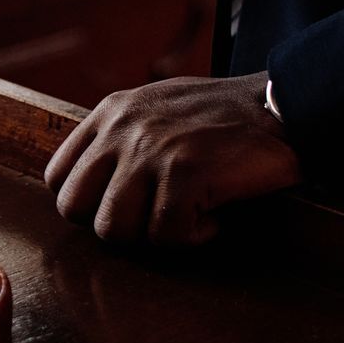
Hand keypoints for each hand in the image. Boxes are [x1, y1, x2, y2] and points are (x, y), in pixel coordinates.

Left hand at [45, 72, 300, 245]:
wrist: (285, 106)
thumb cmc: (224, 116)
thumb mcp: (156, 107)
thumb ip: (120, 137)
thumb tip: (91, 184)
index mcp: (109, 114)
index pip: (58, 177)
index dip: (86, 204)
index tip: (123, 208)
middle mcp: (121, 130)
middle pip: (74, 208)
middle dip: (113, 226)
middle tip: (153, 219)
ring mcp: (150, 150)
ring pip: (113, 229)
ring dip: (151, 236)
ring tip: (185, 218)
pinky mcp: (185, 172)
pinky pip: (166, 234)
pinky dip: (194, 236)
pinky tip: (215, 217)